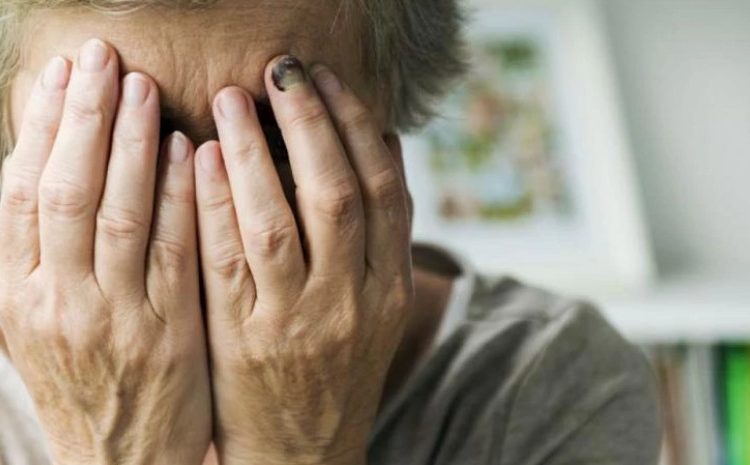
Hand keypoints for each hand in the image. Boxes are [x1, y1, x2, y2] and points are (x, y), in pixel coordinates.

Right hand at [0, 40, 210, 464]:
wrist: (120, 460)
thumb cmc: (85, 378)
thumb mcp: (40, 319)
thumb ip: (40, 250)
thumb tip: (46, 160)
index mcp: (14, 295)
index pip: (19, 192)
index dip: (40, 127)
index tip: (61, 72)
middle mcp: (54, 304)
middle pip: (64, 191)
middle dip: (83, 119)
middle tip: (103, 58)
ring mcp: (112, 321)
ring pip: (117, 215)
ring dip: (130, 145)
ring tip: (144, 88)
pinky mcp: (166, 335)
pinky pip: (172, 254)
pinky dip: (177, 198)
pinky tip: (188, 153)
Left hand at [195, 56, 413, 464]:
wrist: (301, 454)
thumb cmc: (335, 372)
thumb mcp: (375, 311)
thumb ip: (377, 239)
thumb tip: (378, 149)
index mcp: (388, 291)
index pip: (386, 194)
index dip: (361, 130)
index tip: (333, 84)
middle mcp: (350, 303)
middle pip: (337, 195)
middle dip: (313, 124)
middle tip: (286, 71)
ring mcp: (296, 322)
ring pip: (277, 220)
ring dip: (254, 151)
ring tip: (235, 97)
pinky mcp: (243, 339)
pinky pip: (227, 259)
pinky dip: (215, 201)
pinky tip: (199, 156)